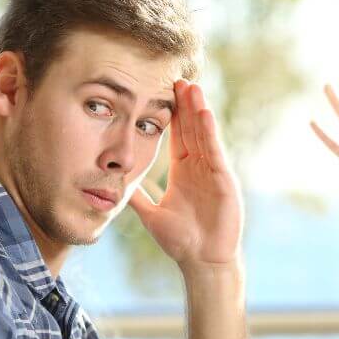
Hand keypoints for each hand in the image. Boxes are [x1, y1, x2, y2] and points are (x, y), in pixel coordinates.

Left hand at [129, 80, 241, 272]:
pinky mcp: (224, 180)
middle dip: (186, 104)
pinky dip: (210, 132)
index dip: (172, 114)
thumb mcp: (151, 214)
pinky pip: (215, 151)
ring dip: (198, 110)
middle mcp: (199, 167)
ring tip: (192, 86)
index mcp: (183, 171)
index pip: (178, 136)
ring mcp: (213, 172)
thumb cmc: (181, 241)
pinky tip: (204, 113)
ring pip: (204, 135)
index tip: (165, 91)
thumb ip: (137, 197)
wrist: (201, 260)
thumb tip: (113, 186)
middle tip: (179, 78)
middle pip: (192, 128)